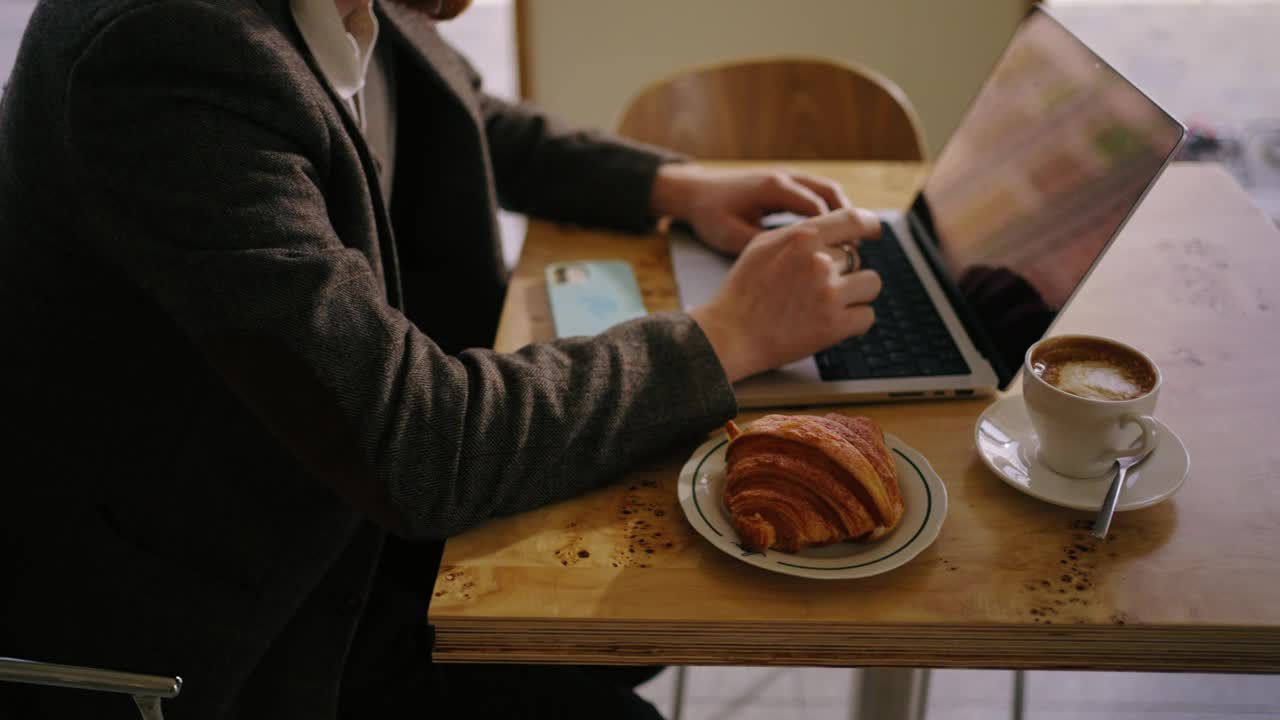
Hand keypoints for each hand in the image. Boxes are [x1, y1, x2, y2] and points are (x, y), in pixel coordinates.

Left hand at [650, 164, 851, 255]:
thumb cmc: (711, 214)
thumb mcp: (731, 236)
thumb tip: (795, 262)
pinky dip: (831, 210)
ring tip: (853, 241)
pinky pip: (817, 193)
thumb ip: (762, 245)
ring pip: (827, 190)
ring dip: (843, 213)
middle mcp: (785, 178)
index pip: (817, 207)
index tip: (847, 254)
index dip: (836, 230)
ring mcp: (786, 177)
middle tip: (860, 247)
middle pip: (830, 193)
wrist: (695, 191)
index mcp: (774, 188)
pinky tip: (834, 234)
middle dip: (849, 219)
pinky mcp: (785, 183)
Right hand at [689, 208, 882, 382]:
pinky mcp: (835, 325)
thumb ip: (800, 234)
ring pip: (871, 284)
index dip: (869, 225)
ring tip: (829, 304)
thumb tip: (834, 230)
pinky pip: (867, 316)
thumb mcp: (763, 246)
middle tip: (818, 287)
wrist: (731, 334)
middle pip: (857, 257)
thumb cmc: (743, 291)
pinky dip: (854, 321)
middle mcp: (819, 262)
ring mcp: (829, 294)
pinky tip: (832, 323)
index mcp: (802, 238)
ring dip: (856, 294)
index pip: (853, 220)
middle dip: (844, 271)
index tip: (873, 232)